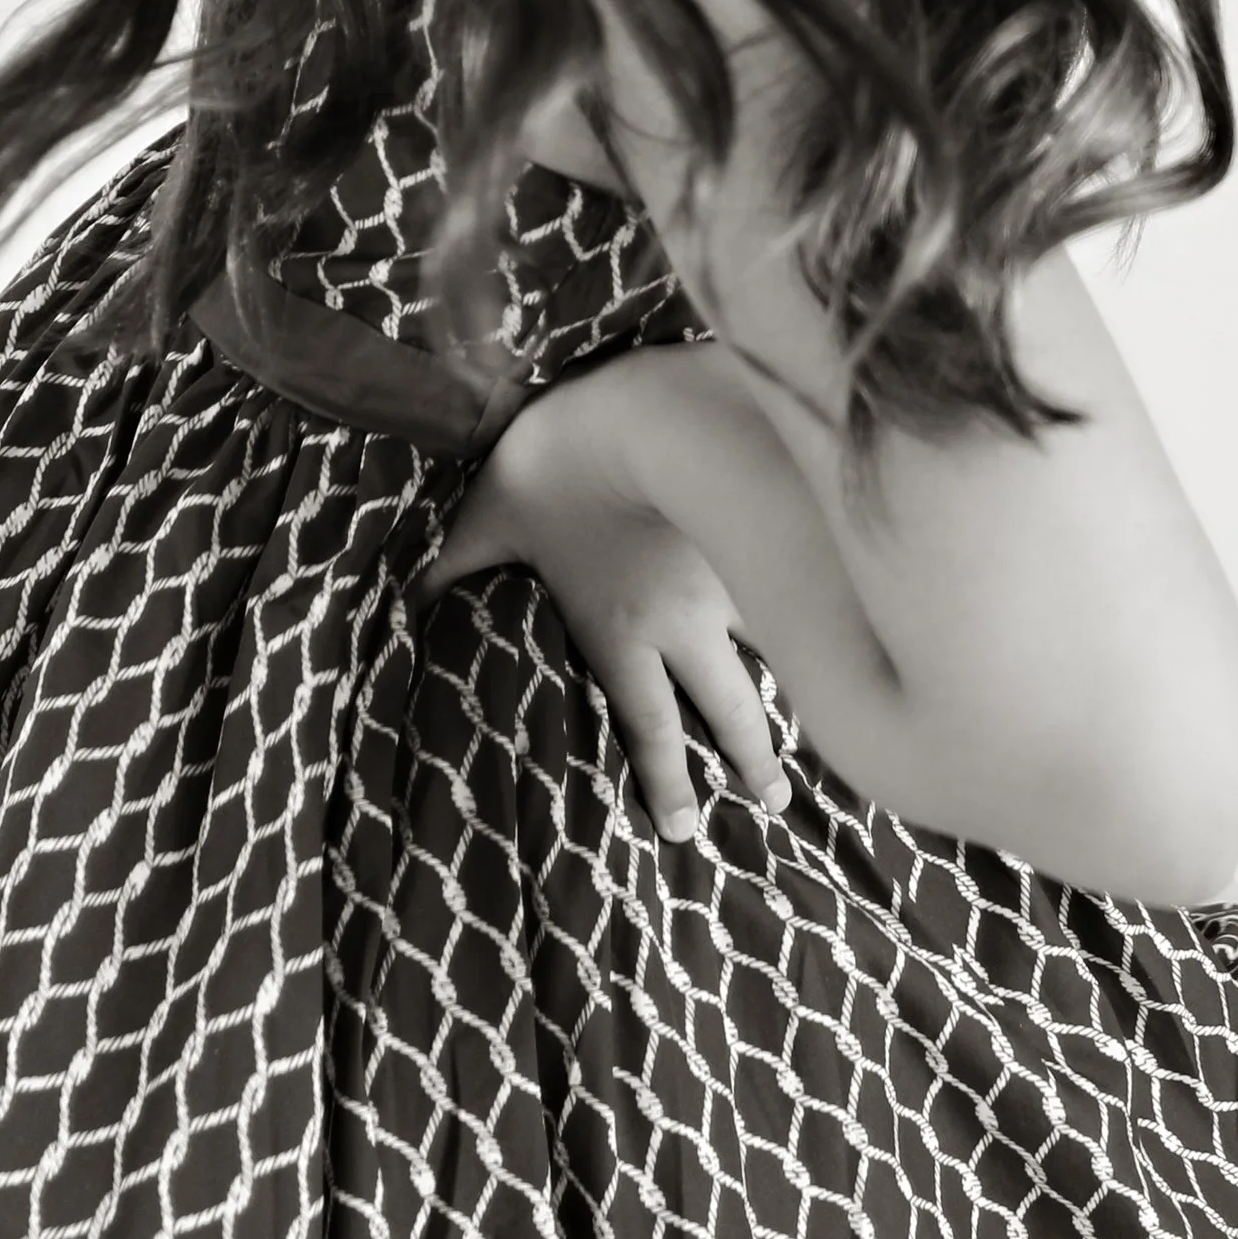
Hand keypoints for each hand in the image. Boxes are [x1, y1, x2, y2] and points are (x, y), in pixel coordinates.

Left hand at [414, 365, 788, 849]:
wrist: (632, 406)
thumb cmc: (548, 469)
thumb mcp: (484, 523)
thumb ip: (448, 569)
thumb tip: (400, 600)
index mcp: (620, 632)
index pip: (648, 727)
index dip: (665, 782)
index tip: (681, 832)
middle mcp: (684, 621)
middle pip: (727, 708)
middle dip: (750, 760)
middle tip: (770, 806)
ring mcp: (730, 575)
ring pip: (775, 650)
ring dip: (795, 690)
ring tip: (826, 720)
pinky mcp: (755, 528)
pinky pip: (789, 582)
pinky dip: (814, 610)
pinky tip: (837, 621)